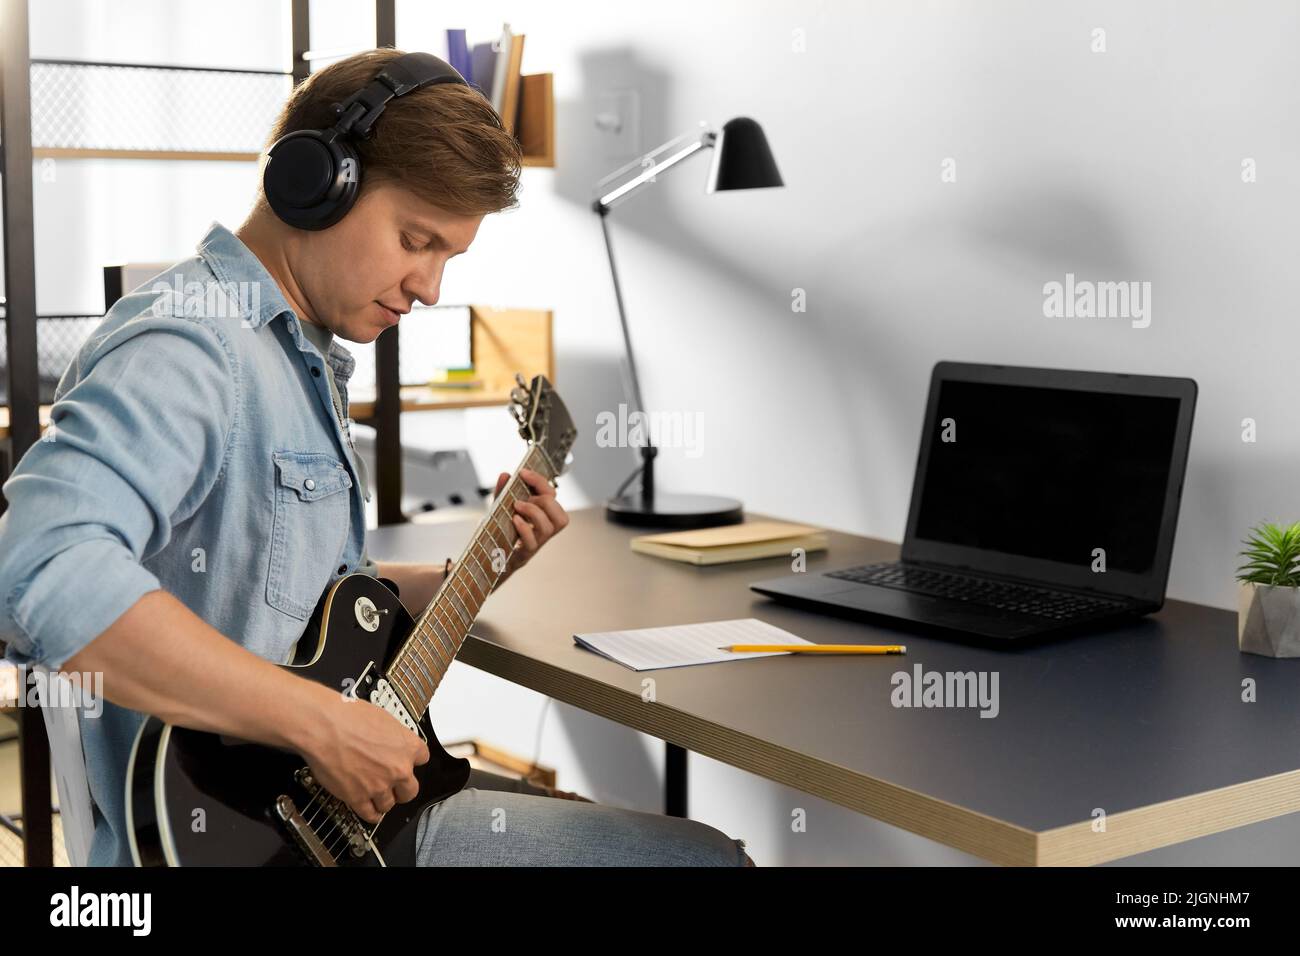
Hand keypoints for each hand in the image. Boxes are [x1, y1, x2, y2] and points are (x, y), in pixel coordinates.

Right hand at [299, 683, 429, 824]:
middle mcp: (398, 769)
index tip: (406, 762)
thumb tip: (391, 741)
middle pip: (410, 790)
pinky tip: (370, 811)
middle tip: (394, 786)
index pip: (423, 759)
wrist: (324, 727)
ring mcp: (379, 786)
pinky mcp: (358, 798)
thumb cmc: (348, 716)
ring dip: (384, 801)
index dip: (412, 761)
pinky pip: (370, 814)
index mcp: (407, 746)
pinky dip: (371, 814)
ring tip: (378, 796)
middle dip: (402, 788)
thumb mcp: (383, 718)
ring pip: (389, 804)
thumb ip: (393, 737)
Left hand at [492, 467, 568, 585]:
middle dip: (544, 500)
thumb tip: (505, 475)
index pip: (552, 497)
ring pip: (551, 528)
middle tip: (524, 497)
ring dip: (535, 512)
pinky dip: (525, 528)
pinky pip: (532, 543)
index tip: (523, 473)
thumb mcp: (500, 507)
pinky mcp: (524, 554)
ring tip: (517, 505)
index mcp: (541, 516)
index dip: (540, 482)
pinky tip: (514, 519)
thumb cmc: (498, 530)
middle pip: (561, 517)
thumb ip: (502, 491)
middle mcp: (543, 531)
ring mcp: (536, 543)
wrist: (486, 557)